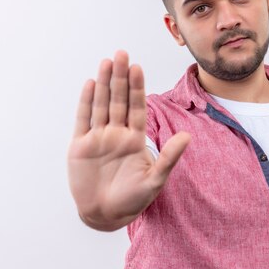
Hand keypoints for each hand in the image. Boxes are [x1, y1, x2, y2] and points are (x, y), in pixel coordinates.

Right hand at [67, 50, 189, 230]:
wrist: (105, 215)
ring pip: (101, 105)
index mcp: (135, 139)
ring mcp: (98, 138)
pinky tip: (89, 84)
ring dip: (103, 84)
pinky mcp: (80, 146)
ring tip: (106, 62)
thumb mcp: (155, 180)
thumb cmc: (133, 200)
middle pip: (119, 100)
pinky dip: (86, 102)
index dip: (137, 88)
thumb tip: (188, 136)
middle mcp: (117, 134)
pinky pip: (83, 119)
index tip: (138, 67)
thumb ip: (169, 157)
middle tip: (122, 54)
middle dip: (120, 78)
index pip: (137, 107)